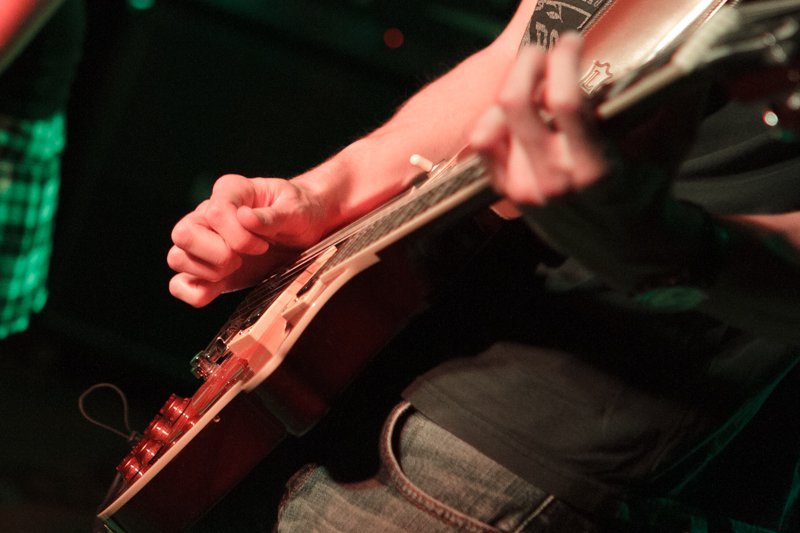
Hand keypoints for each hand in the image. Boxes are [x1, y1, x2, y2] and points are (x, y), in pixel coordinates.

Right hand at [168, 174, 328, 306]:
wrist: (307, 230)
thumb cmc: (300, 212)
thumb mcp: (296, 209)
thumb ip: (273, 216)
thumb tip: (245, 218)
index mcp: (230, 191)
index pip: (214, 212)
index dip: (238, 235)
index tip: (264, 244)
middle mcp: (208, 215)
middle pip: (183, 234)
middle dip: (217, 254)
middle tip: (243, 259)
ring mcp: (204, 243)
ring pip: (177, 258)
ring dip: (208, 272)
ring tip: (237, 268)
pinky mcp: (208, 270)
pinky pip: (178, 284)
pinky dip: (193, 292)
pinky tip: (218, 289)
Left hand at [469, 32, 710, 290]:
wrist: (625, 247)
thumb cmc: (650, 188)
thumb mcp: (672, 144)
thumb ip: (681, 96)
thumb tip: (692, 52)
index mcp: (594, 169)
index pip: (563, 101)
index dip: (563, 59)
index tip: (573, 40)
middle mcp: (553, 180)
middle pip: (515, 103)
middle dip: (527, 63)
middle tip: (543, 49)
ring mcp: (526, 189)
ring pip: (497, 121)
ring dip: (514, 89)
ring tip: (534, 78)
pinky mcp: (509, 193)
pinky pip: (484, 146)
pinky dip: (493, 119)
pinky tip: (515, 107)